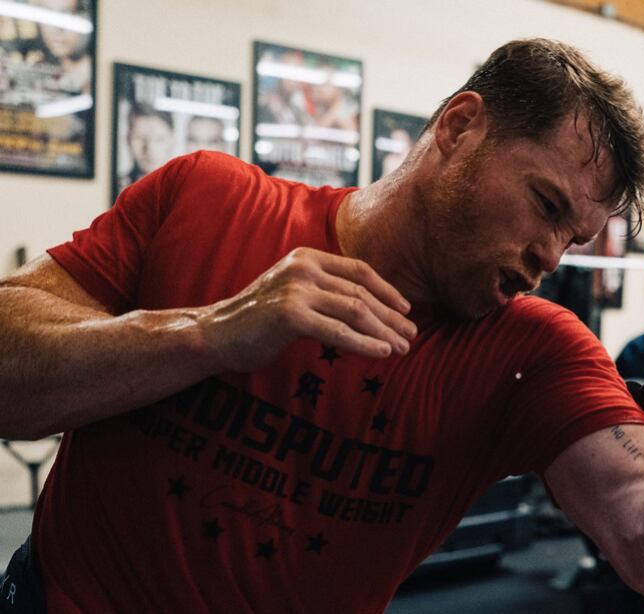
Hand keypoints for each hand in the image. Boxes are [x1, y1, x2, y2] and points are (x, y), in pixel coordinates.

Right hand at [197, 247, 416, 371]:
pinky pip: (337, 332)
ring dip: (384, 331)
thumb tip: (369, 308)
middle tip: (411, 335)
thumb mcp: (294, 293)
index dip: (387, 290)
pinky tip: (382, 353)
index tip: (406, 309)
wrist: (215, 334)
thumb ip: (325, 292)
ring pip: (355, 311)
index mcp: (307, 257)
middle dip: (391, 316)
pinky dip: (364, 343)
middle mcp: (304, 268)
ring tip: (402, 348)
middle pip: (361, 293)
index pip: (359, 270)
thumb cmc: (257, 319)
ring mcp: (296, 290)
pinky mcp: (290, 315)